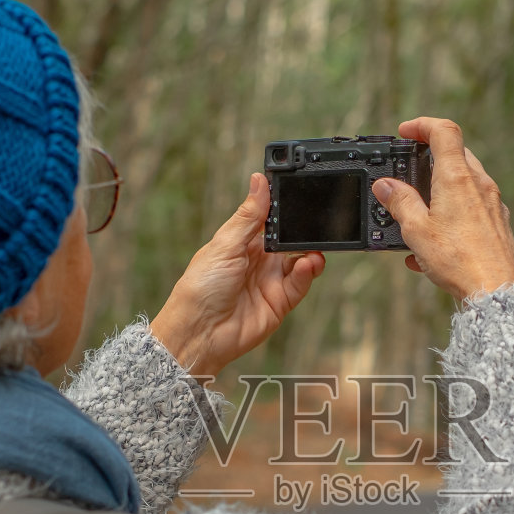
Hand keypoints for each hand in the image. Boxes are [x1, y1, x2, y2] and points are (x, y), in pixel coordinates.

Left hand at [150, 173, 325, 377]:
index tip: (300, 195)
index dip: (285, 209)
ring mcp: (270, 282)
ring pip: (300, 262)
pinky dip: (307, 273)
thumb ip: (249, 215)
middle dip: (304, 232)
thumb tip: (259, 180)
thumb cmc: (201, 287)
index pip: (270, 220)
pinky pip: (300, 284)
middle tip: (314, 224)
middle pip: (290, 241)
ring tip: (314, 249)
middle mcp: (259, 261)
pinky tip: (307, 265)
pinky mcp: (280, 303)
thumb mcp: (225, 244)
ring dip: (310, 253)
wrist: (199, 332)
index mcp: (243, 242)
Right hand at [370, 117, 513, 302]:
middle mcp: (479, 185)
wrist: (497, 292)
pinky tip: (434, 245)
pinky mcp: (497, 225)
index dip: (423, 125)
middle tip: (409, 173)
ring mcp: (492, 205)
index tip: (406, 132)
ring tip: (417, 216)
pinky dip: (452, 215)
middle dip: (430, 159)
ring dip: (439, 191)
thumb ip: (400, 202)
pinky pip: (471, 209)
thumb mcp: (417, 230)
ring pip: (464, 184)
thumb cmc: (459, 261)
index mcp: (457, 178)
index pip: (444, 131)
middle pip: (456, 155)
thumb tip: (386, 185)